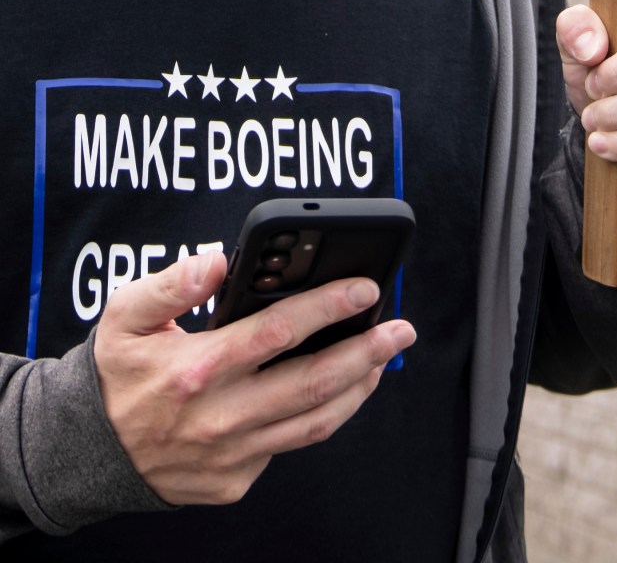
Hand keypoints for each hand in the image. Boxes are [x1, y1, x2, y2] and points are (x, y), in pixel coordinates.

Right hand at [92, 249, 414, 505]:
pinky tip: (338, 389)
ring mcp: (231, 456)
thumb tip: (215, 260)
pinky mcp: (235, 482)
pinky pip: (288, 446)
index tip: (364, 286)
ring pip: (313, 423)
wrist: (88, 454)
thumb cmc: (114, 376)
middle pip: (313, 383)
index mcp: (197, 370)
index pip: (278, 333)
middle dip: (369, 352)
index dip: (327, 307)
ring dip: (358, 388)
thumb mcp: (124, 317)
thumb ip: (170, 284)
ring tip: (384, 358)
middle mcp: (220, 417)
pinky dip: (321, 416)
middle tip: (402, 328)